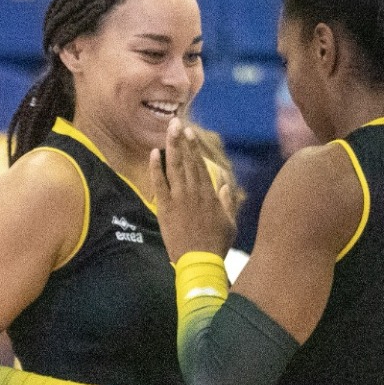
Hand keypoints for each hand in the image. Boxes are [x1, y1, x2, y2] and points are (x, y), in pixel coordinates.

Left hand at [150, 118, 236, 262]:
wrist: (200, 261)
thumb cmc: (216, 245)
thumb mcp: (229, 223)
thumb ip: (227, 201)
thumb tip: (224, 183)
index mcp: (210, 194)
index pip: (200, 165)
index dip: (194, 147)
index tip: (190, 132)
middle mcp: (194, 192)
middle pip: (187, 160)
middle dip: (181, 140)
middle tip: (176, 122)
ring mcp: (179, 199)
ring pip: (174, 167)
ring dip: (171, 147)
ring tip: (168, 130)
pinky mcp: (166, 209)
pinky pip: (159, 184)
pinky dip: (156, 168)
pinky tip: (153, 154)